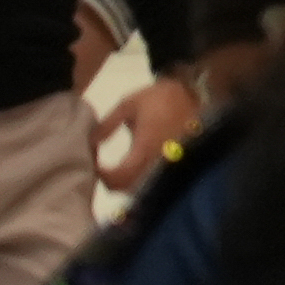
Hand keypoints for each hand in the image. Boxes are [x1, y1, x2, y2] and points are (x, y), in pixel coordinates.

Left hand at [96, 69, 202, 191]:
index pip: (119, 176)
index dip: (103, 175)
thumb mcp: (129, 104)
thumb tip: (91, 142)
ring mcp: (167, 168)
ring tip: (114, 169)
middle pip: (128, 188)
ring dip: (125, 182)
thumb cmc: (160, 99)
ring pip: (140, 188)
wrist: (193, 95)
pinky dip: (138, 180)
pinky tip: (132, 168)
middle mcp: (157, 163)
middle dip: (111, 181)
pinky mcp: (173, 167)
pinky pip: (152, 183)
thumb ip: (108, 123)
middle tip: (102, 169)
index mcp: (145, 148)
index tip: (95, 165)